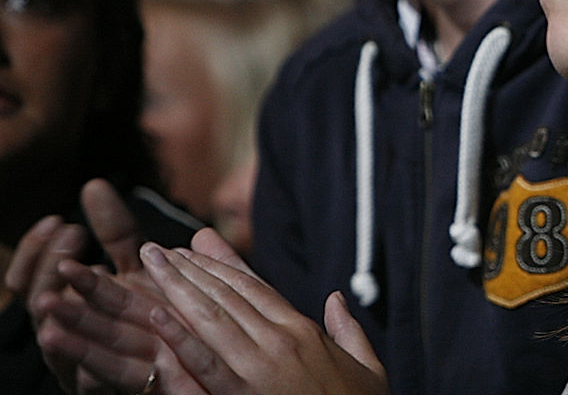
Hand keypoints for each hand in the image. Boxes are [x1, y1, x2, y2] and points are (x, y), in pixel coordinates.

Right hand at [6, 179, 163, 393]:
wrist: (193, 362)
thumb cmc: (157, 312)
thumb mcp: (138, 268)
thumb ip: (116, 233)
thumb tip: (93, 183)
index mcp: (72, 303)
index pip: (35, 277)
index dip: (37, 250)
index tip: (57, 220)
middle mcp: (69, 333)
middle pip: (40, 305)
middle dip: (47, 274)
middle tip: (72, 238)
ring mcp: (81, 362)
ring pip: (57, 340)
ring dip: (54, 317)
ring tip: (50, 300)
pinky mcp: (103, 386)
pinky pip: (87, 374)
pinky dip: (77, 355)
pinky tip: (70, 339)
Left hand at [141, 229, 386, 394]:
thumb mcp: (367, 368)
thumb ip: (349, 330)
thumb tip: (337, 298)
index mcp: (304, 332)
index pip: (255, 287)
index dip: (222, 265)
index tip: (195, 247)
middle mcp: (281, 342)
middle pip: (227, 295)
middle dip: (189, 269)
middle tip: (156, 250)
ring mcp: (261, 368)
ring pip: (212, 317)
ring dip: (178, 287)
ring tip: (150, 264)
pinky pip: (205, 362)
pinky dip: (180, 337)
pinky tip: (157, 314)